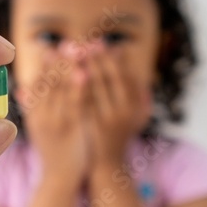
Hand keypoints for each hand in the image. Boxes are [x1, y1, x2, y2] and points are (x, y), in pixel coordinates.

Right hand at [16, 55, 89, 184]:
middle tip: (66, 43)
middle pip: (47, 82)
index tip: (50, 47)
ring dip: (68, 68)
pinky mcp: (70, 130)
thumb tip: (22, 87)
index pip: (36, 83)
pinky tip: (85, 73)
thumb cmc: (53, 149)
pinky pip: (74, 106)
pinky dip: (78, 88)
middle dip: (58, 61)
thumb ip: (32, 106)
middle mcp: (40, 115)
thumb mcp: (39, 127)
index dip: (44, 64)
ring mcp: (54, 122)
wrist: (60, 178)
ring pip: (60, 90)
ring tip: (76, 50)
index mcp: (33, 113)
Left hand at [84, 44, 151, 169]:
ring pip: (93, 86)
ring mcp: (107, 119)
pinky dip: (72, 84)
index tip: (106, 44)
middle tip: (87, 42)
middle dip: (97, 57)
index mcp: (136, 105)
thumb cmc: (123, 136)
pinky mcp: (89, 124)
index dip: (116, 58)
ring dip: (83, 66)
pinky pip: (80, 99)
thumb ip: (142, 96)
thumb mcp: (139, 118)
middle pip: (109, 77)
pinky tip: (63, 72)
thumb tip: (140, 71)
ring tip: (73, 51)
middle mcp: (124, 111)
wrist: (107, 164)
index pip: (126, 74)